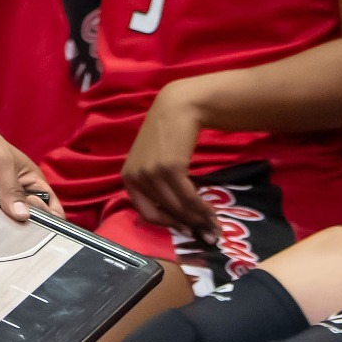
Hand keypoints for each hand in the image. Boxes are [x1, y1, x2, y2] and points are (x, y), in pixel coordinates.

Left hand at [0, 109, 61, 221]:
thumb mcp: (0, 162)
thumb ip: (12, 188)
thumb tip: (23, 216)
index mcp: (31, 181)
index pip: (51, 207)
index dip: (51, 221)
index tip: (43, 232)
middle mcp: (18, 195)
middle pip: (30, 221)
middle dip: (26, 230)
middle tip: (17, 239)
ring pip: (7, 225)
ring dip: (3, 231)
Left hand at [120, 77, 215, 235]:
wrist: (177, 108)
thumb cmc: (166, 136)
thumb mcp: (151, 162)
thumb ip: (155, 185)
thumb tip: (175, 217)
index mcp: (128, 178)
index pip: (146, 214)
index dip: (168, 226)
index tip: (186, 231)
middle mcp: (136, 177)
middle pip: (165, 213)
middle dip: (187, 226)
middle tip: (206, 233)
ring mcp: (151, 173)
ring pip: (178, 207)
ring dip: (198, 219)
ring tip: (213, 223)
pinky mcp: (170, 168)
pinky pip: (188, 197)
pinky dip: (201, 208)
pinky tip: (211, 211)